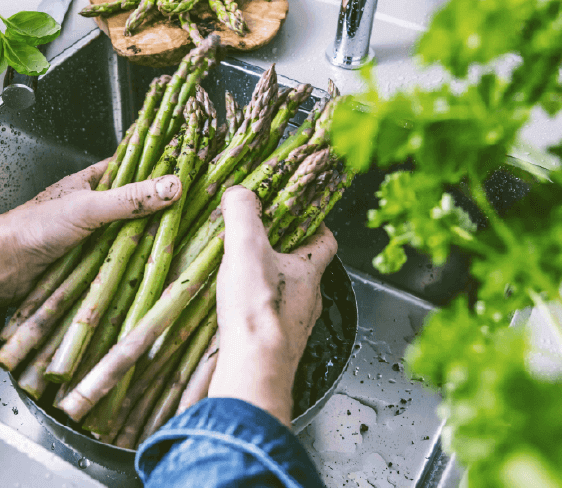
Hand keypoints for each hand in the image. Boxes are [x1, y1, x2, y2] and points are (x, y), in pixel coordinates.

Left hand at [0, 159, 181, 349]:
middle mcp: (93, 206)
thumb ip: (129, 199)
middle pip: (136, 204)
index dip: (160, 166)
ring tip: (183, 241)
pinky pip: (119, 259)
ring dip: (148, 240)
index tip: (190, 169)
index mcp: (91, 182)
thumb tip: (173, 186)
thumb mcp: (87, 208)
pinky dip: (134, 262)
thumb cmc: (33, 228)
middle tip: (195, 212)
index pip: (133, 166)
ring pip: (129, 234)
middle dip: (160, 209)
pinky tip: (153, 268)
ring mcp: (91, 235)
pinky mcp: (88, 262)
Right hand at [208, 186, 336, 426]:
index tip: (301, 215)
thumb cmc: (258, 310)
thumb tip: (240, 192)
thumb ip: (243, 213)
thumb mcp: (247, 247)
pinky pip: (271, 322)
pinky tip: (235, 311)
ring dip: (270, 285)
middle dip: (284, 254)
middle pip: (304, 269)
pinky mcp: (277, 347)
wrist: (254, 369)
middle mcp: (310, 299)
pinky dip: (257, 312)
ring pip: (288, 297)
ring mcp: (295, 326)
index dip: (316, 225)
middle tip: (259, 243)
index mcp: (310, 271)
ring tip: (242, 275)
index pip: (326, 240)